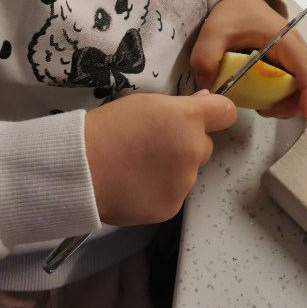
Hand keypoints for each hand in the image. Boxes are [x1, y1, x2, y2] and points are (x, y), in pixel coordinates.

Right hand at [84, 90, 235, 225]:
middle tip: (154, 147)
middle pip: (203, 146)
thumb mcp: (143, 104)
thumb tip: (203, 100)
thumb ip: (179, 105)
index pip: (225, 112)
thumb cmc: (107, 129)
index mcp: (187, 119)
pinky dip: (159, 191)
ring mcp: (185, 181)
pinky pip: (174, 195)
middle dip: (186, 145)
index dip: (217, 113)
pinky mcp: (172, 206)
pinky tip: (135, 186)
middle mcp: (193, 150)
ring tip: (138, 168)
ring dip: (173, 170)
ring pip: (188, 173)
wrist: (80, 169)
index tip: (207, 117)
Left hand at [190, 0, 306, 118]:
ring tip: (266, 108)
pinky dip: (287, 95)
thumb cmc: (232, 13)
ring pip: (306, 83)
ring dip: (292, 101)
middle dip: (297, 103)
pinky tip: (267, 100)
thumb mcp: (213, 33)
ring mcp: (294, 54)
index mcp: (284, 40)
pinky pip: (297, 81)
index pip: (306, 69)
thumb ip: (206, 60)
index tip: (304, 113)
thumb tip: (210, 91)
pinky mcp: (288, 60)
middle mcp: (295, 47)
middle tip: (270, 113)